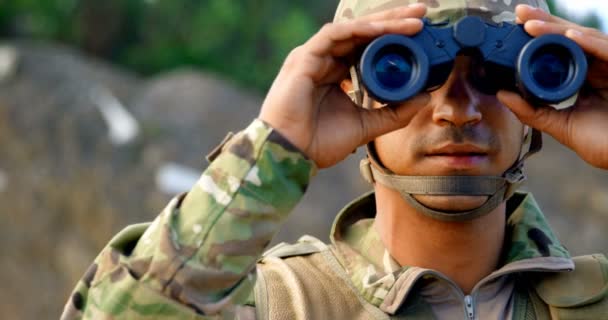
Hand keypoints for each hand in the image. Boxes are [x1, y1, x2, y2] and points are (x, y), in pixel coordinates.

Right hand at [259, 4, 429, 168]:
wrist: (290, 156)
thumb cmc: (318, 143)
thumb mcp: (366, 126)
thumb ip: (394, 113)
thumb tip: (424, 98)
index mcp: (335, 74)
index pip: (366, 47)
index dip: (392, 38)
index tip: (420, 35)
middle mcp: (324, 61)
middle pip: (362, 33)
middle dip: (393, 21)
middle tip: (422, 14)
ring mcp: (313, 57)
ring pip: (351, 29)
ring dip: (382, 23)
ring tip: (411, 22)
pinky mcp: (303, 58)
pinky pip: (334, 35)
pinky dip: (359, 30)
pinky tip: (382, 30)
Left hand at [497, 4, 607, 169]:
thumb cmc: (603, 143)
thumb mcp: (560, 126)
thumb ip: (532, 112)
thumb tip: (502, 95)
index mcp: (584, 77)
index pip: (560, 50)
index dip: (540, 38)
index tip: (516, 30)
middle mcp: (598, 67)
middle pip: (570, 38)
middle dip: (544, 23)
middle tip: (520, 14)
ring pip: (585, 38)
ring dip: (558, 30)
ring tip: (532, 25)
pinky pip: (607, 50)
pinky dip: (589, 43)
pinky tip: (569, 37)